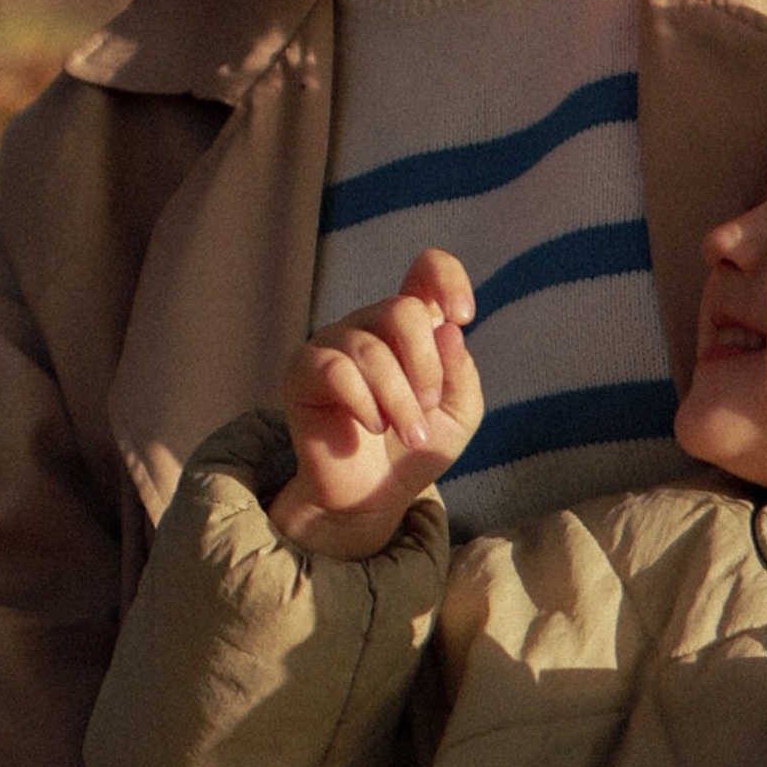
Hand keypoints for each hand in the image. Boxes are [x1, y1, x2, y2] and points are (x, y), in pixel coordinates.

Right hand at [269, 248, 482, 557]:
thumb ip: (461, 373)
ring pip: (371, 349)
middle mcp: (370, 324)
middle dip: (425, 364)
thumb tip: (448, 331)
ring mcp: (333, 344)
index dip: (446, 279)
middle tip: (429, 406)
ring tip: (409, 434)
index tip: (463, 317)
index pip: (425, 269)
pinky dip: (365, 403)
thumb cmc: (414, 449)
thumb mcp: (458, 414)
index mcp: (412, 326)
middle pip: (402, 310)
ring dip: (400, 399)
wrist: (371, 497)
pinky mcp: (302, 372)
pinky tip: (373, 427)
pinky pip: (335, 370)